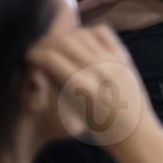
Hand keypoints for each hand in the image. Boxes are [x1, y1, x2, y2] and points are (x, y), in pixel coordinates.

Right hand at [26, 24, 156, 149]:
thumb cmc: (94, 126)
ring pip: (81, 34)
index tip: (28, 56)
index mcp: (82, 87)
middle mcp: (100, 70)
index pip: (50, 58)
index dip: (34, 54)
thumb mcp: (69, 108)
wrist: (133, 130)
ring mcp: (114, 61)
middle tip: (39, 48)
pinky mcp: (124, 57)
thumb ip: (55, 82)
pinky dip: (86, 32)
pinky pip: (101, 32)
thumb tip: (39, 58)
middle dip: (47, 43)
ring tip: (57, 45)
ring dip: (65, 36)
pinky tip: (79, 43)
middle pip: (65, 41)